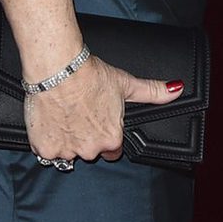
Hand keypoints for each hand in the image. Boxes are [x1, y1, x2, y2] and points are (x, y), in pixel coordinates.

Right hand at [25, 55, 182, 164]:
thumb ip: (153, 91)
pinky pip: (47, 151)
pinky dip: (47, 139)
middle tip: (82, 113)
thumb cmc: (91, 75)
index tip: (99, 119)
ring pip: (68, 152)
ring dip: (67, 139)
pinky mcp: (45, 148)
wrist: (59, 69)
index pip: (113, 149)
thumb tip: (177, 89)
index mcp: (112, 139)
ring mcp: (67, 151)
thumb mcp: (126, 83)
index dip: (106, 133)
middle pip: (90, 150)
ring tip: (66, 114)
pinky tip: (51, 121)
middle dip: (86, 136)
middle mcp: (91, 149)